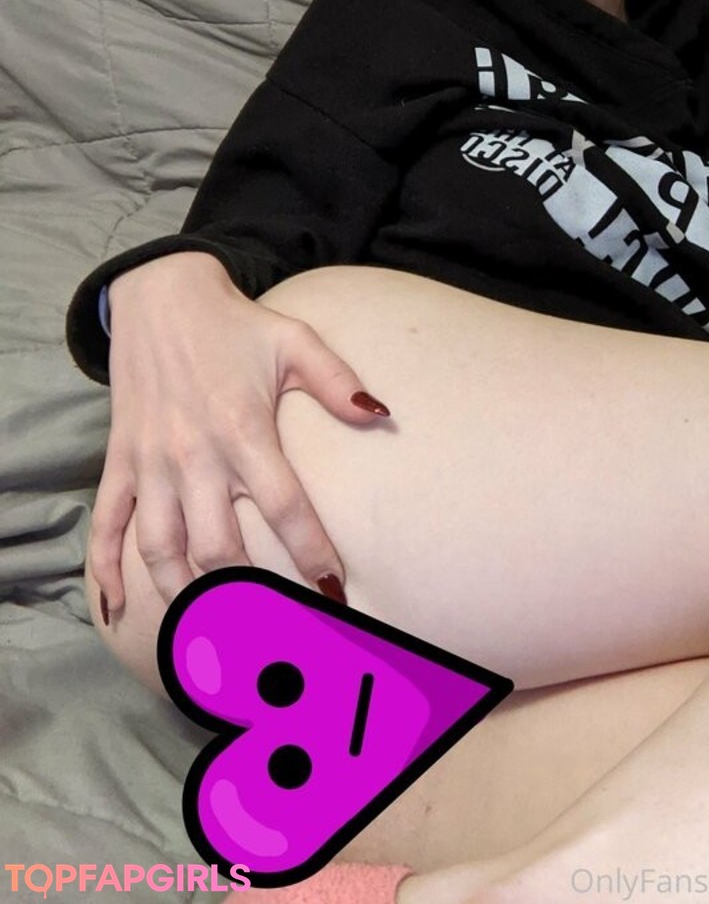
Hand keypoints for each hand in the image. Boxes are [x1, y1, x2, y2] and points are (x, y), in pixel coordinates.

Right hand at [90, 253, 388, 619]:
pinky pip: (107, 525)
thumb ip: (336, 381)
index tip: (333, 591)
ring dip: (184, 595)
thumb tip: (382, 413)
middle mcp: (195, 456)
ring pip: (160, 549)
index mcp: (243, 430)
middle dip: (246, 594)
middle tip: (272, 630)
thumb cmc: (236, 326)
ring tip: (211, 632)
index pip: (284, 507)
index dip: (311, 553)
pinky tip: (119, 610)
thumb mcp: (295, 341)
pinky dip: (106, 570)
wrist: (160, 297)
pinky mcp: (121, 462)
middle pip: (218, 546)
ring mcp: (152, 463)